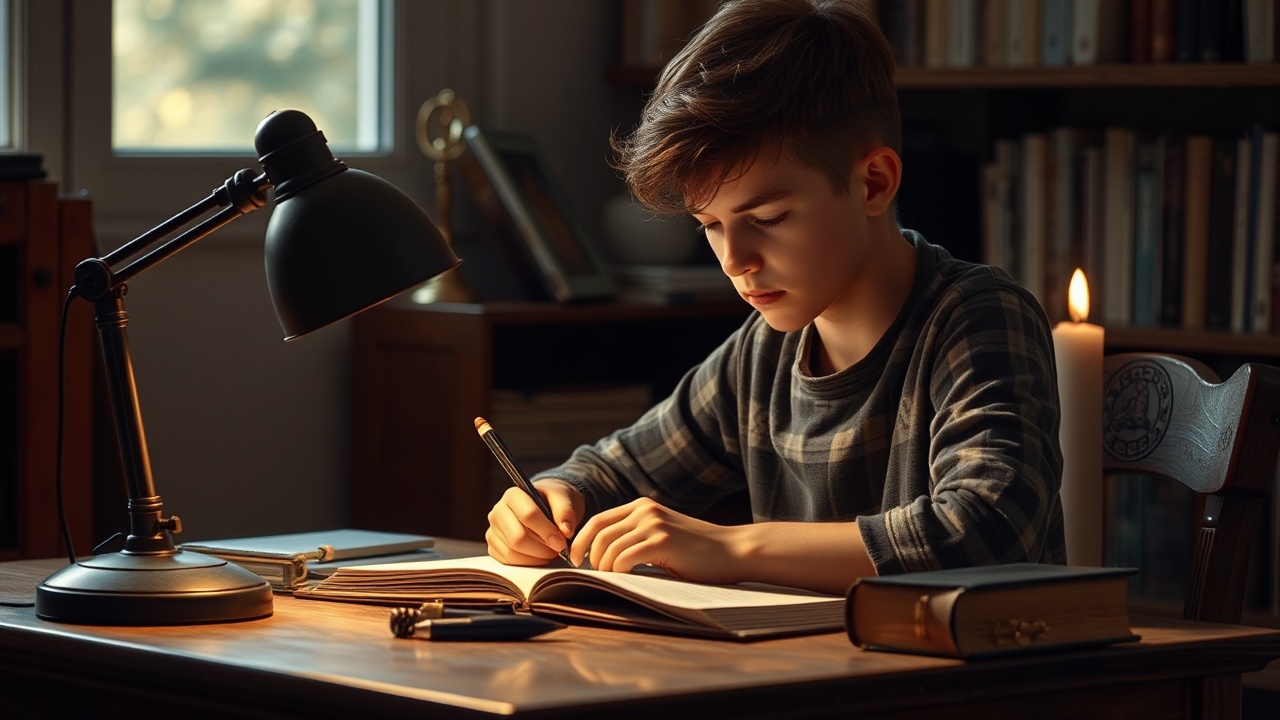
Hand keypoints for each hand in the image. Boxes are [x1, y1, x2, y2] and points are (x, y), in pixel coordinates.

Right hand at [486, 478, 583, 565]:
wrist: (546, 507)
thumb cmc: (552, 501)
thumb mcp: (562, 498)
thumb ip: (565, 511)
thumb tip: (565, 531)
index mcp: (513, 495)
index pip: (528, 515)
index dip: (547, 531)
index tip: (562, 541)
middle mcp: (498, 512)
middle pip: (518, 538)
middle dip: (542, 548)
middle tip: (558, 549)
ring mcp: (493, 531)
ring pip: (513, 553)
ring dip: (536, 557)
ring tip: (550, 551)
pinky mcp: (494, 547)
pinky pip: (509, 562)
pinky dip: (528, 563)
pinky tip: (539, 556)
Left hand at [571, 498, 743, 584]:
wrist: (733, 551)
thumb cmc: (699, 551)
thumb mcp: (663, 534)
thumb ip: (637, 536)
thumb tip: (601, 558)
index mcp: (642, 506)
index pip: (598, 520)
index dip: (580, 541)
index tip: (575, 560)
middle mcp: (645, 511)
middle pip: (598, 532)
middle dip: (586, 557)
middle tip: (588, 575)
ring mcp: (654, 524)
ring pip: (609, 546)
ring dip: (603, 567)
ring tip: (608, 580)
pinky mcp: (662, 542)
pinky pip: (625, 558)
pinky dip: (618, 571)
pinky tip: (624, 580)